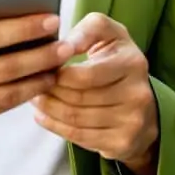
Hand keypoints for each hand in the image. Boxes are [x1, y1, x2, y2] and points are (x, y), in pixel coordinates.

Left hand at [31, 13, 158, 174]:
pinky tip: (42, 116)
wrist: (141, 98)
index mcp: (132, 62)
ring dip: (49, 109)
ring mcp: (132, 121)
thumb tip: (64, 46)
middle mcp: (137, 93)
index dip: (59, 74)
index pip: (86, 75)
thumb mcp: (107, 33)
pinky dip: (56, 126)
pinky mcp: (123, 143)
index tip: (43, 68)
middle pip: (79, 98)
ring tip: (36, 98)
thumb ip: (86, 31)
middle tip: (33, 84)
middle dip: (51, 91)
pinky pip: (80, 137)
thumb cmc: (115, 57)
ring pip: (77, 119)